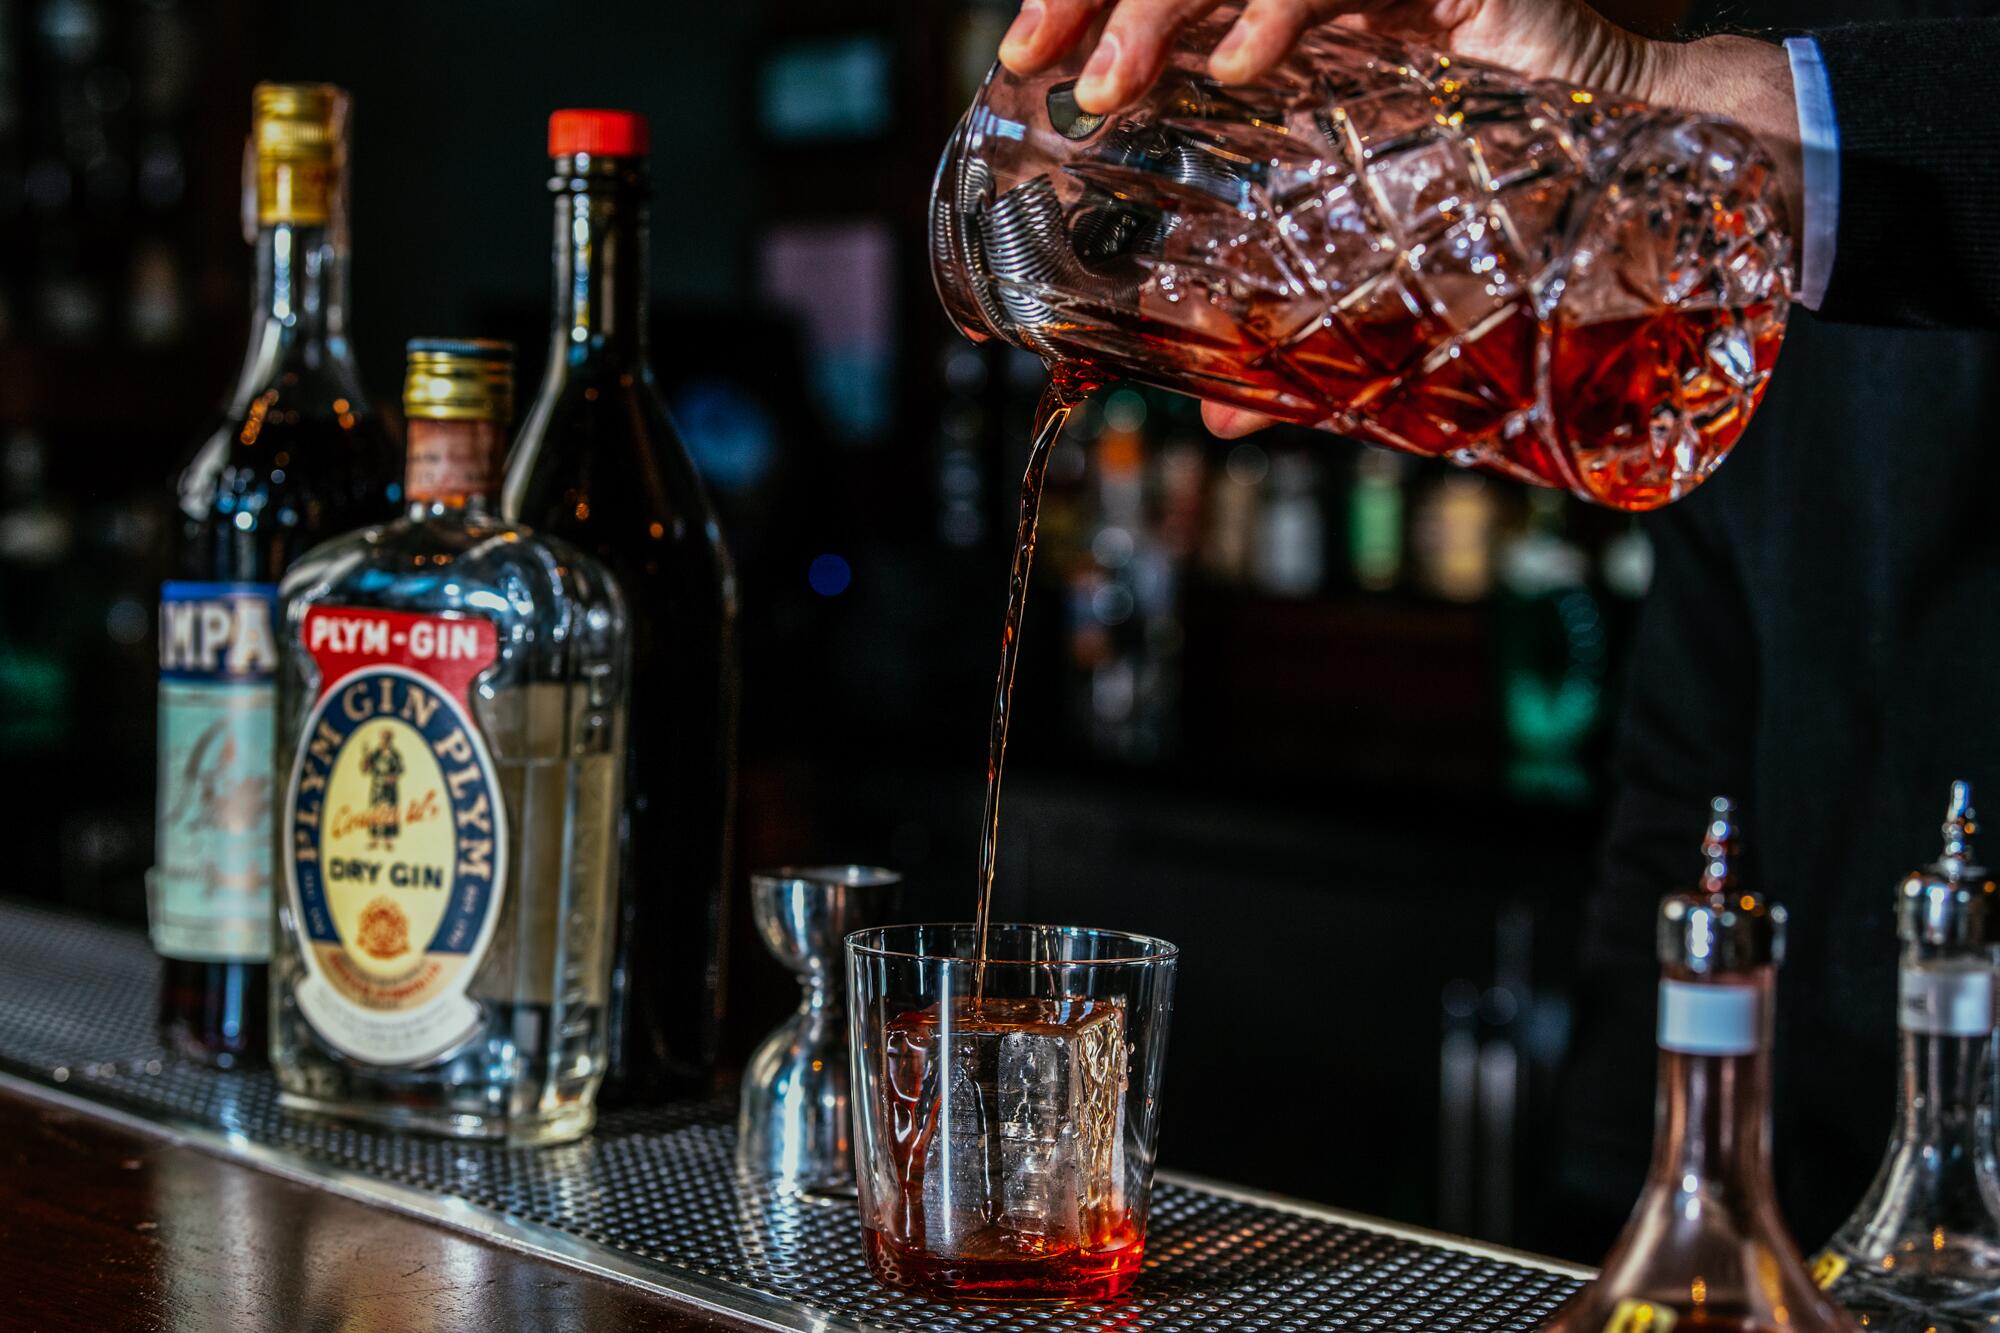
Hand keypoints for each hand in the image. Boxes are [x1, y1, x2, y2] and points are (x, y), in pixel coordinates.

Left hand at [998, 0, 1799, 437]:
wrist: (1690, 186)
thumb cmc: (1542, 222)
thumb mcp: (1400, 285)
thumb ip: (1313, 337)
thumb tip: (1221, 414)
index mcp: (1312, 55)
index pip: (1181, 14)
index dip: (1090, 21)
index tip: (1017, 72)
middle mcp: (1344, 6)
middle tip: (1031, 61)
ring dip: (1169, 7)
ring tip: (1109, 81)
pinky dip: (1289, 5)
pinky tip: (1244, 63)